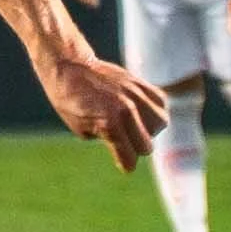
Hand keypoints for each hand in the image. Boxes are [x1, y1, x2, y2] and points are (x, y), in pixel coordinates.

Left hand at [37, 52, 166, 170]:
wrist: (69, 67)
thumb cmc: (69, 101)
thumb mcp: (81, 129)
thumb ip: (108, 141)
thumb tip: (125, 148)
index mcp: (110, 125)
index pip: (129, 158)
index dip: (125, 163)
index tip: (122, 163)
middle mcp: (127, 111)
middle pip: (146, 146)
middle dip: (135, 148)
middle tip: (123, 141)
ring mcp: (135, 95)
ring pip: (160, 123)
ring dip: (149, 129)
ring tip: (134, 124)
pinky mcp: (140, 83)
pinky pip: (161, 102)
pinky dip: (155, 109)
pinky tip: (141, 110)